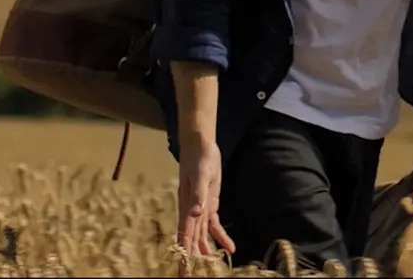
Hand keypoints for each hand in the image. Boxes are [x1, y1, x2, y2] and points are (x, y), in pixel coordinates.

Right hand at [175, 139, 235, 256]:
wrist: (200, 145)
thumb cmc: (198, 158)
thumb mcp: (200, 174)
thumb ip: (198, 195)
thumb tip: (194, 214)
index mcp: (186, 204)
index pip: (184, 230)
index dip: (184, 246)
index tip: (183, 262)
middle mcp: (191, 209)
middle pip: (192, 236)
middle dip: (193, 253)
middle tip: (194, 270)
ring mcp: (200, 207)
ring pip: (202, 233)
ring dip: (206, 247)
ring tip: (212, 263)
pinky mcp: (209, 203)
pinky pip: (214, 224)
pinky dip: (220, 235)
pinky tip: (229, 246)